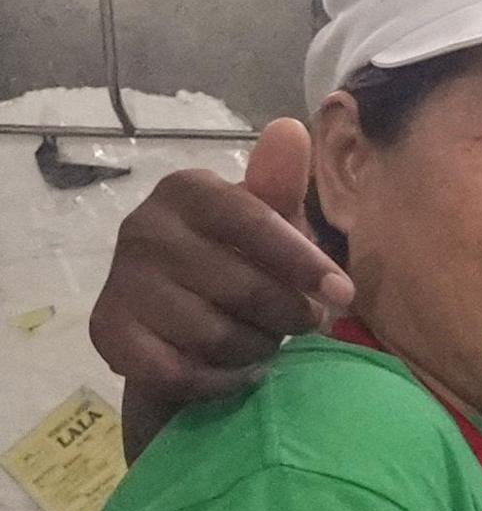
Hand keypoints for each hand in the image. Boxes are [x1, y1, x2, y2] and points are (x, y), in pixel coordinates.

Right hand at [91, 119, 351, 410]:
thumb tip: (290, 130)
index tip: (344, 294)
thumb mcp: (267, 221)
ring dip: (256, 348)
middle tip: (300, 321)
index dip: (304, 262)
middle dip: (288, 316)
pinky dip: (221, 380)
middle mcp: (142, 227)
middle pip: (244, 289)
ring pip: (217, 336)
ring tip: (259, 339)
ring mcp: (121, 282)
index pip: (254, 223)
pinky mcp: (109, 334)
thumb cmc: (237, 260)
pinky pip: (183, 373)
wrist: (174, 320)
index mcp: (187, 191)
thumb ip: (280, 184)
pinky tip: (232, 369)